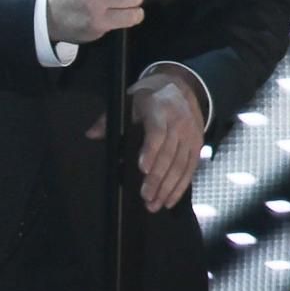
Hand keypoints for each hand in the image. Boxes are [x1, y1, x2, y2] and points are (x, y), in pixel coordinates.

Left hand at [86, 67, 205, 212]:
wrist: (181, 86)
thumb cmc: (149, 96)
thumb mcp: (128, 100)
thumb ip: (109, 118)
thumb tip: (92, 134)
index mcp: (158, 109)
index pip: (157, 132)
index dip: (150, 151)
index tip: (142, 169)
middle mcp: (178, 122)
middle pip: (169, 154)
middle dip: (157, 178)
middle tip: (146, 196)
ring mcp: (190, 134)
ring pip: (181, 165)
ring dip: (168, 187)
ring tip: (154, 204)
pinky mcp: (198, 144)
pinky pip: (190, 168)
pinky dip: (181, 186)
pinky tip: (170, 199)